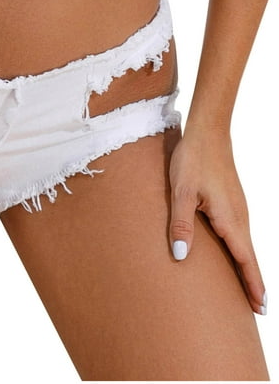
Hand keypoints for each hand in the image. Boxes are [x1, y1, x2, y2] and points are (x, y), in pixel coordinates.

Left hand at [168, 124, 266, 314]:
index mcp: (230, 218)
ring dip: (247, 266)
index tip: (261, 309)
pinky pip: (239, 231)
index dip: (253, 284)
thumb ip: (180, 224)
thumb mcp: (181, 193)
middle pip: (250, 256)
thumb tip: (181, 257)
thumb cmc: (192, 161)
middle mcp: (239, 216)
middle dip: (253, 282)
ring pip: (245, 243)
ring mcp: (238, 207)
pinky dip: (240, 249)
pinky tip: (232, 251)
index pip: (246, 259)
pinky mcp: (231, 200)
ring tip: (245, 287)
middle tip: (255, 309)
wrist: (207, 133)